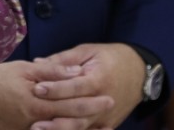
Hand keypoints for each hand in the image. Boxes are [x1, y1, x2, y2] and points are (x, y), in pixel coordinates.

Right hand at [0, 59, 113, 129]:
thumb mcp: (20, 70)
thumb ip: (48, 72)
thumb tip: (74, 71)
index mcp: (37, 103)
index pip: (72, 104)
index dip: (91, 101)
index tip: (109, 98)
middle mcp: (36, 122)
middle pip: (71, 122)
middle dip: (92, 117)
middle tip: (110, 111)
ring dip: (80, 129)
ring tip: (101, 127)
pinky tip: (69, 128)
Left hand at [31, 43, 145, 129]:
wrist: (140, 72)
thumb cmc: (110, 57)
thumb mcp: (88, 51)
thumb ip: (64, 59)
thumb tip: (38, 62)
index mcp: (99, 79)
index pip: (75, 87)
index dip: (56, 88)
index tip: (36, 89)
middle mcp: (104, 101)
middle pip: (78, 113)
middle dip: (55, 118)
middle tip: (33, 120)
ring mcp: (108, 116)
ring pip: (83, 127)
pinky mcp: (109, 124)